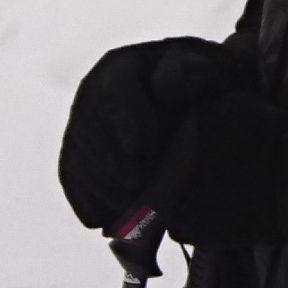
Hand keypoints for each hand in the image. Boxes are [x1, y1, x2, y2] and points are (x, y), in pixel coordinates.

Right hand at [57, 37, 235, 233]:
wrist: (195, 114)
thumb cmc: (210, 93)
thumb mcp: (214, 74)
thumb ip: (199, 73)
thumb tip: (169, 86)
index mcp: (123, 66)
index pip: (115, 87)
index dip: (127, 117)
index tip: (149, 147)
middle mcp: (93, 94)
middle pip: (88, 127)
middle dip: (112, 160)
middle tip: (141, 184)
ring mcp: (80, 127)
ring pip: (77, 158)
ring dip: (102, 187)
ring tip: (131, 206)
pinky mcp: (76, 158)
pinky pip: (73, 181)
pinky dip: (90, 202)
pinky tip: (114, 221)